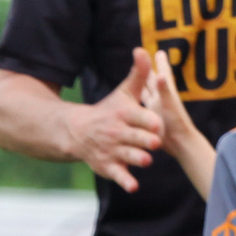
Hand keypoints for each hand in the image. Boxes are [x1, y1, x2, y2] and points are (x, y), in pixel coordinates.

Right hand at [66, 49, 165, 191]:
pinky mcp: (108, 166)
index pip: (137, 117)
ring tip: (146, 160)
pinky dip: (125, 181)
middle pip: (133, 138)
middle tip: (155, 143)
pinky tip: (133, 186)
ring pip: (127, 156)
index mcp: (122, 115)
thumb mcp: (123, 92)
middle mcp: (116, 133)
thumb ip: (138, 73)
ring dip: (137, 159)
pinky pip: (118, 175)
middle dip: (144, 140)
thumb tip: (144, 49)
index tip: (157, 123)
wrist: (78, 132)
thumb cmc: (108, 111)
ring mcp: (112, 151)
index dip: (147, 120)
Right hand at [142, 50, 201, 159]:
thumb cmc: (176, 124)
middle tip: (145, 61)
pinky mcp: (147, 120)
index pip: (162, 74)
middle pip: (151, 82)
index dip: (161, 63)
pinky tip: (130, 104)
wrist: (178, 144)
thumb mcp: (170, 105)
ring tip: (137, 77)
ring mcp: (153, 109)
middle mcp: (158, 99)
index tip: (160, 52)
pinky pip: (139, 108)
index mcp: (164, 93)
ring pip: (145, 93)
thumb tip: (160, 75)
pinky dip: (135, 103)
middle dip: (148, 72)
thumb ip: (164, 90)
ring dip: (141, 85)